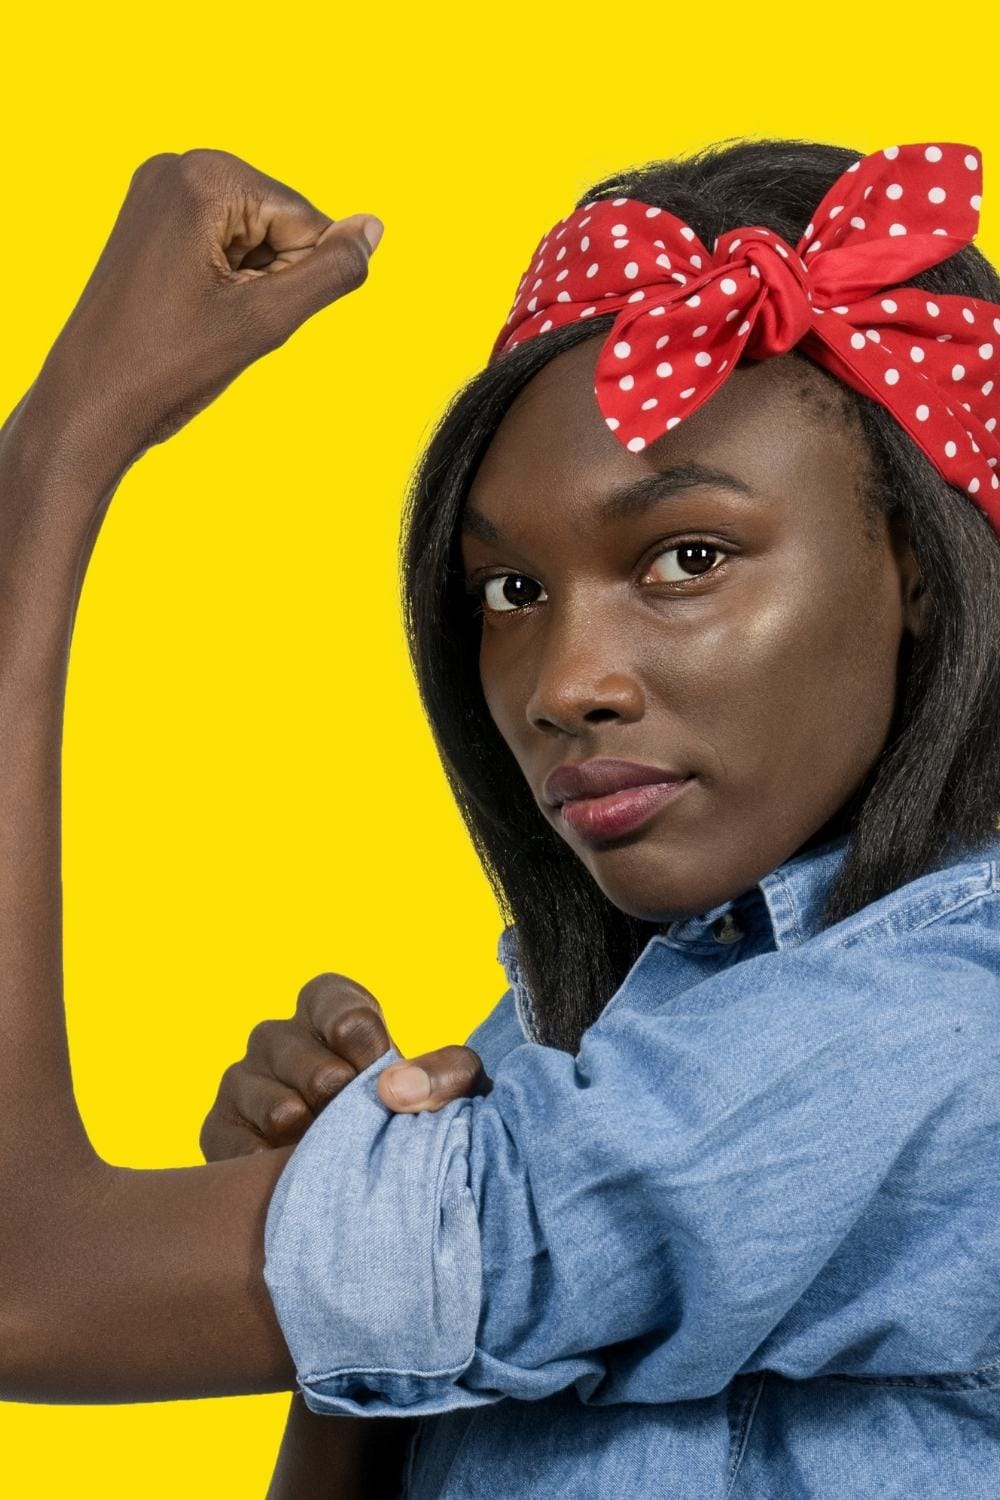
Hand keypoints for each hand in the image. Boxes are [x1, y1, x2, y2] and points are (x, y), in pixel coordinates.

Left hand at [30, 149, 383, 478]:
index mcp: (204, 176)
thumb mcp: (266, 321)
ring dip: (248, 284)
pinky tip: (190, 309)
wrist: (91, 404)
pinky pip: (222, 242)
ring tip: (199, 317)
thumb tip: (374, 229)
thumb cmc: (167, 366)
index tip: (236, 313)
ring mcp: (157, 190)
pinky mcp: (150, 219)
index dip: (292, 281)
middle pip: (279, 222)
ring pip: (254, 237)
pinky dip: (224, 281)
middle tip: (217, 319)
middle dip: (268, 278)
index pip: (305, 220)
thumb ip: (331, 272)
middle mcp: (177, 166)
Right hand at [200, 972, 490, 1161]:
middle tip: (359, 1123)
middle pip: (309, 1061)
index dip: (363, 1040)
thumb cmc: (411, 1118)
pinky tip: (300, 1175)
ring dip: (313, 1135)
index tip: (380, 1071)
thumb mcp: (449, 1088)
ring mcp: (241, 1081)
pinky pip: (240, 1148)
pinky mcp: (219, 1129)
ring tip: (332, 1151)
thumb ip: (443, 1074)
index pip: (337, 1006)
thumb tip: (395, 1089)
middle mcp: (276, 1037)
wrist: (366, 1188)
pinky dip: (274, 1168)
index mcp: (328, 1008)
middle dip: (342, 1098)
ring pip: (275, 1105)